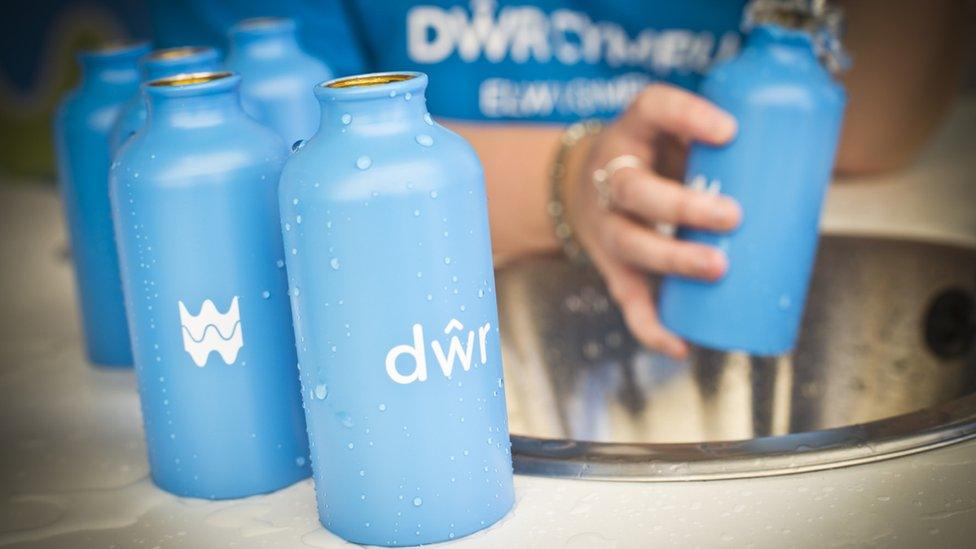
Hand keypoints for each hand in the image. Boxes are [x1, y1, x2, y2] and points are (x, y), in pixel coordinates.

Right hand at [562, 84, 741, 359]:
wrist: (580, 184)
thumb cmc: (653, 157)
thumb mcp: (673, 133)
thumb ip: (723, 143)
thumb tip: (817, 164)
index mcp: (634, 132)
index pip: (652, 108)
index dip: (687, 116)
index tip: (730, 130)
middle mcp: (611, 177)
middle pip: (635, 189)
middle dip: (682, 204)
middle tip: (732, 214)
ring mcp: (607, 224)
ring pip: (630, 242)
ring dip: (672, 259)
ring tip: (718, 267)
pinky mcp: (611, 266)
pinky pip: (627, 298)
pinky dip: (650, 325)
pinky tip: (679, 344)